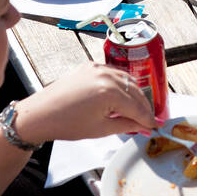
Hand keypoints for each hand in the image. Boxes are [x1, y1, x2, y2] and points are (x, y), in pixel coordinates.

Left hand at [15, 63, 154, 144]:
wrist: (41, 114)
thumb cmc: (67, 124)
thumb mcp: (101, 129)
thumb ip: (127, 125)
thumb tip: (144, 126)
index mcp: (109, 92)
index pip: (137, 107)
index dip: (148, 119)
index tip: (155, 126)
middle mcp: (106, 75)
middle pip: (135, 91)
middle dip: (144, 106)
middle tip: (149, 121)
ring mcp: (97, 68)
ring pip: (126, 80)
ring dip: (134, 94)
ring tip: (137, 110)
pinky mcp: (90, 66)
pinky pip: (113, 73)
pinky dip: (121, 84)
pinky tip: (123, 96)